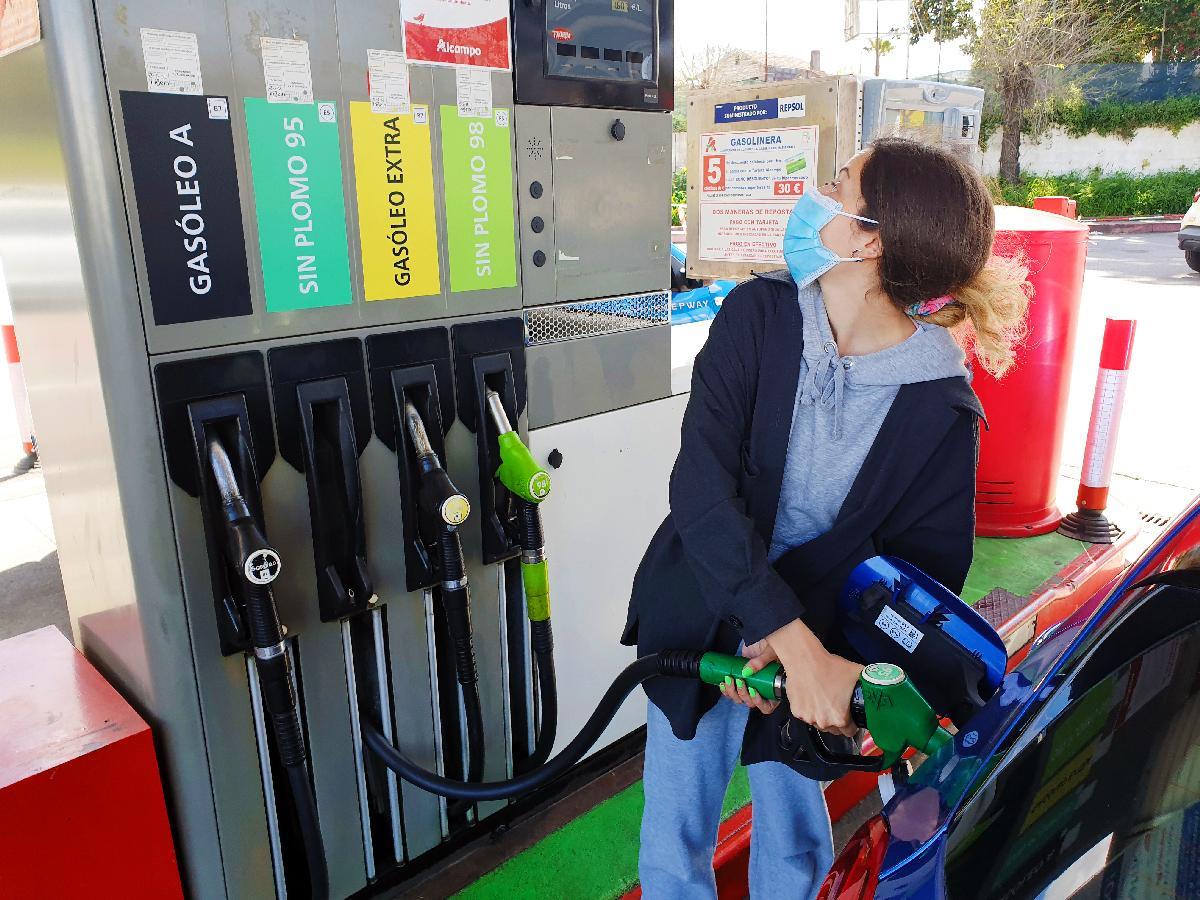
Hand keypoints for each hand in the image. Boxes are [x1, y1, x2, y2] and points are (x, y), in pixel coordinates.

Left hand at [718, 638, 780, 714]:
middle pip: (750, 703)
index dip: (759, 703)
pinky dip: (726, 690)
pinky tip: (722, 683)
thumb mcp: (771, 652)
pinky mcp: (740, 681)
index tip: (753, 690)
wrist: (762, 638)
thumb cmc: (772, 646)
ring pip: (739, 698)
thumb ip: (761, 661)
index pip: (767, 707)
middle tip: (740, 680)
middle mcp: (762, 691)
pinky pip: (731, 692)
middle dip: (742, 694)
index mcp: (774, 690)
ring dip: (732, 692)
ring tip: (729, 679)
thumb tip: (746, 671)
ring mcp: (750, 686)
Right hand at [765, 619, 862, 737]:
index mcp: (840, 718)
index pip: (850, 732)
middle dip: (836, 720)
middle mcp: (824, 722)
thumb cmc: (830, 666)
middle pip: (834, 729)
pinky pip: (806, 716)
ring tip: (822, 699)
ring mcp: (808, 718)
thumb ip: (869, 686)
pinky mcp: (796, 712)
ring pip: (819, 723)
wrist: (805, 660)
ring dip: (822, 716)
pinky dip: (809, 709)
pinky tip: (811, 696)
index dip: (851, 724)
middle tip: (836, 704)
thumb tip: (880, 688)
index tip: (850, 715)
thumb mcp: (857, 674)